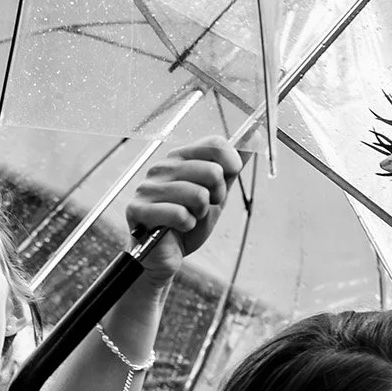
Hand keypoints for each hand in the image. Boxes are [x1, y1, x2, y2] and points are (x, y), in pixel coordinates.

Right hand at [124, 136, 242, 281]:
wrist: (165, 254)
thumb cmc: (186, 223)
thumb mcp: (216, 193)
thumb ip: (231, 168)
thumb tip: (253, 136)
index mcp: (179, 158)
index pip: (215, 144)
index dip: (230, 165)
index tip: (224, 184)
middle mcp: (162, 168)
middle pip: (212, 170)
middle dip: (216, 196)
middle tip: (202, 207)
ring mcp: (148, 188)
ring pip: (198, 194)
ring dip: (200, 214)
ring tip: (188, 219)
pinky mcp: (138, 209)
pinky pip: (180, 214)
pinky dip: (186, 226)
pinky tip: (177, 228)